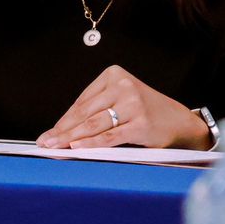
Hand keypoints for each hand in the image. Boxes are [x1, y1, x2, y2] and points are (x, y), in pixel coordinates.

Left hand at [37, 66, 211, 149]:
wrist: (180, 123)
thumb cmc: (145, 113)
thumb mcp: (121, 101)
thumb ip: (97, 109)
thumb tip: (63, 129)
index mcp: (114, 75)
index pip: (82, 101)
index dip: (64, 120)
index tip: (49, 133)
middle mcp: (123, 86)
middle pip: (85, 113)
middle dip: (62, 131)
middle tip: (45, 143)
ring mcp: (133, 104)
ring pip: (94, 124)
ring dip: (71, 139)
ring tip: (56, 148)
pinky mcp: (140, 123)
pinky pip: (110, 136)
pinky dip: (91, 144)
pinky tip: (77, 149)